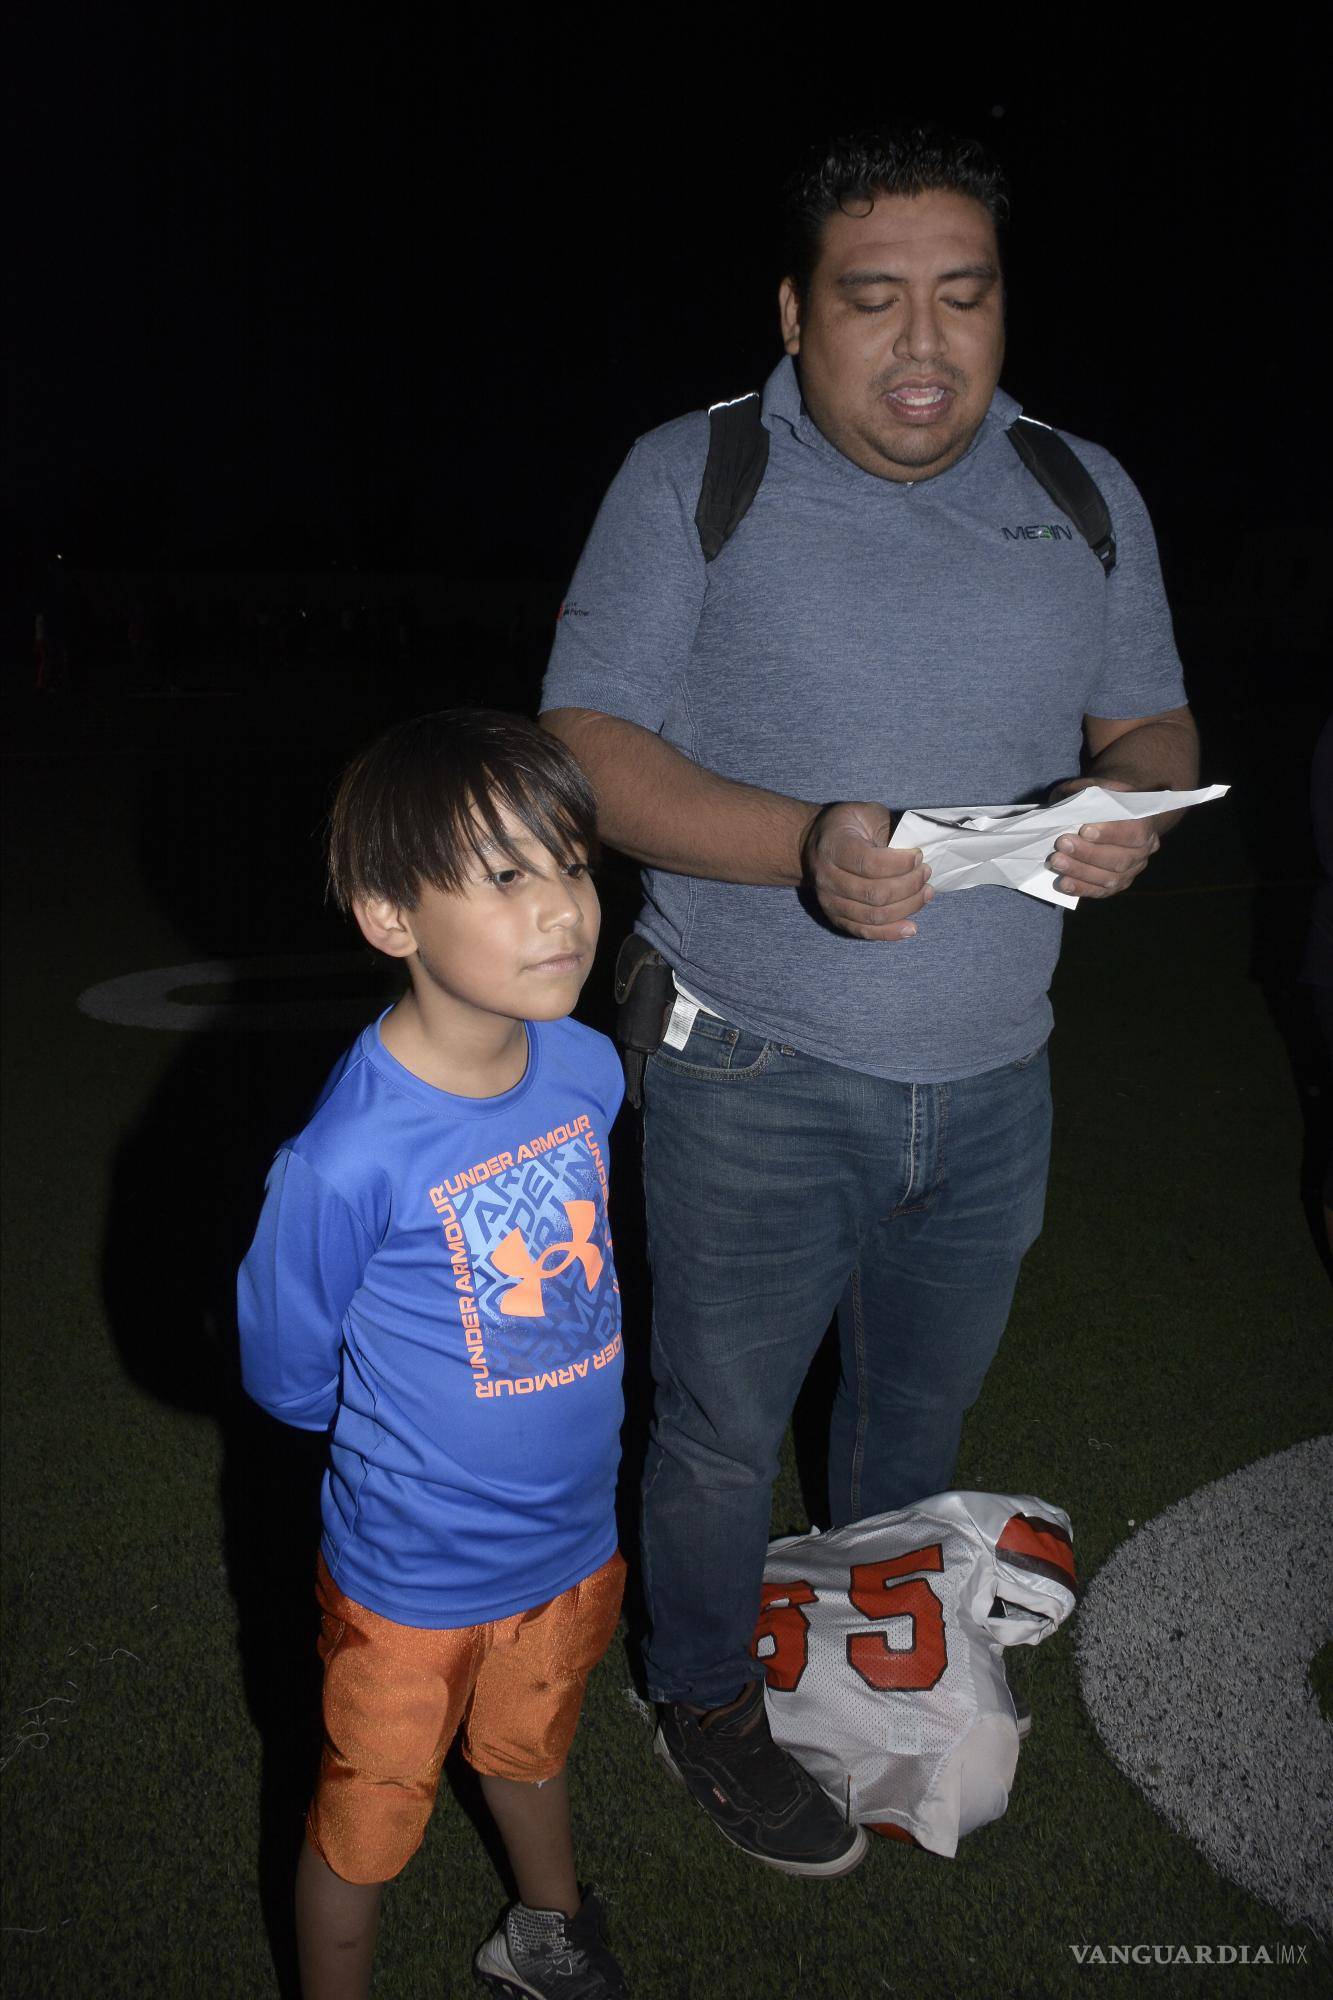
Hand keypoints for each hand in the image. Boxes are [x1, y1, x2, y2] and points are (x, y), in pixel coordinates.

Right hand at [802, 802, 932, 940]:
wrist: (815, 843)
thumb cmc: (848, 826)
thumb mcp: (867, 814)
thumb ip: (890, 828)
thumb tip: (918, 853)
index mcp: (833, 846)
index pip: (869, 863)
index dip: (900, 864)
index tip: (919, 856)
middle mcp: (826, 877)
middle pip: (874, 894)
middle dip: (909, 886)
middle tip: (926, 873)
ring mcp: (829, 901)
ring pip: (874, 916)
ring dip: (907, 907)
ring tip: (926, 893)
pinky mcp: (836, 918)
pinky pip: (865, 932)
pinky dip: (891, 933)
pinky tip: (911, 927)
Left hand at [1045, 778, 1159, 899]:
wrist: (1111, 812)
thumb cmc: (1101, 798)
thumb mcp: (1094, 786)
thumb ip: (1084, 793)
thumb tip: (1065, 808)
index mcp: (1145, 821)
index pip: (1134, 831)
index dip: (1110, 833)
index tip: (1084, 830)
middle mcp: (1144, 849)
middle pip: (1120, 859)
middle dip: (1088, 854)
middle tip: (1062, 844)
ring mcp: (1132, 870)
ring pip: (1110, 878)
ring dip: (1081, 871)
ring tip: (1057, 862)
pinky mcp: (1117, 884)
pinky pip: (1100, 891)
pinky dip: (1081, 888)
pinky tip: (1064, 883)